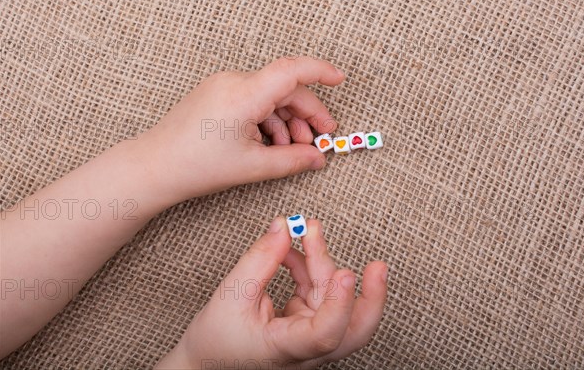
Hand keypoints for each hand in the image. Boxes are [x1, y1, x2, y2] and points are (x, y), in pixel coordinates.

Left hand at [142, 57, 343, 201]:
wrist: (155, 167)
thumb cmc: (197, 165)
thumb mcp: (253, 166)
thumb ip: (292, 160)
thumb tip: (318, 158)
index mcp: (244, 94)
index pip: (291, 70)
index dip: (321, 71)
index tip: (341, 79)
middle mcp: (234, 82)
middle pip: (285, 88)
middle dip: (308, 114)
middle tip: (322, 138)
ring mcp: (224, 86)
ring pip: (270, 96)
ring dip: (288, 121)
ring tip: (295, 149)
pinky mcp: (218, 95)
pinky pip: (253, 100)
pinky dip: (269, 120)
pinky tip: (274, 144)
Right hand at [155, 218, 387, 368]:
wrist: (205, 361)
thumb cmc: (216, 340)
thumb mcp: (232, 294)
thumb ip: (261, 258)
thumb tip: (284, 226)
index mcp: (287, 350)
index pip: (325, 334)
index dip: (340, 304)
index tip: (345, 273)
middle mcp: (306, 348)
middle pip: (352, 329)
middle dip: (370, 296)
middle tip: (378, 266)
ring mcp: (308, 337)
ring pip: (332, 298)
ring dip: (322, 261)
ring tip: (306, 229)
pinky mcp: (304, 323)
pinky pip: (316, 291)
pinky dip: (307, 267)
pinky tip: (291, 251)